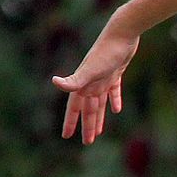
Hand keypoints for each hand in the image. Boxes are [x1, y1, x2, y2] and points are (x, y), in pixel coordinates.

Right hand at [52, 20, 139, 143]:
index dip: (70, 122)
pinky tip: (116, 109)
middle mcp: (91, 82)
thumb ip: (74, 80)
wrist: (121, 34)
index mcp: (83, 84)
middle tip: (87, 142)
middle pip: (88, 108)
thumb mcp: (90, 70)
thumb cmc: (106, 52)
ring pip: (100, 102)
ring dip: (99, 116)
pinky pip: (113, 90)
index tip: (66, 136)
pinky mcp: (116, 72)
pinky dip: (114, 100)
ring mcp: (103, 77)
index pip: (74, 107)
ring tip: (99, 132)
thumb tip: (54, 82)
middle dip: (87, 125)